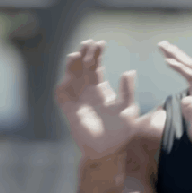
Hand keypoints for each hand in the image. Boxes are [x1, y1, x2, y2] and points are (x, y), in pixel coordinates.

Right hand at [55, 40, 139, 160]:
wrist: (109, 150)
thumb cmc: (122, 131)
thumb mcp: (129, 109)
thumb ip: (128, 91)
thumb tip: (129, 71)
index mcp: (102, 89)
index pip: (96, 66)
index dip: (97, 54)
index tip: (101, 44)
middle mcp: (87, 91)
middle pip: (82, 67)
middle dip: (84, 54)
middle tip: (88, 43)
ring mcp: (77, 99)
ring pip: (71, 76)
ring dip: (73, 64)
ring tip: (78, 54)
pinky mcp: (68, 108)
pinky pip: (62, 93)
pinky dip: (63, 83)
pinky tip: (69, 75)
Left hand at [158, 41, 191, 151]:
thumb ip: (189, 110)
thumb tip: (185, 100)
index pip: (187, 72)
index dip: (176, 62)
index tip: (165, 55)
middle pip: (188, 66)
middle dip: (174, 53)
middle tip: (162, 43)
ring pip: (190, 67)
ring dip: (175, 55)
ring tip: (163, 46)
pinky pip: (191, 76)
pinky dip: (180, 67)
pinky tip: (169, 61)